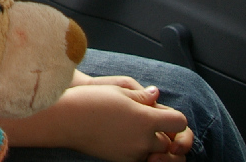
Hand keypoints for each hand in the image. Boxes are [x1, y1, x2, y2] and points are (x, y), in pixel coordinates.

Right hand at [56, 84, 191, 161]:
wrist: (65, 120)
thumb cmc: (90, 100)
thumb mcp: (119, 90)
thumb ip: (143, 96)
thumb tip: (156, 95)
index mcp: (147, 119)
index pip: (179, 122)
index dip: (174, 116)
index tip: (163, 112)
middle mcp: (143, 140)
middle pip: (169, 142)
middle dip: (163, 133)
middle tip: (148, 121)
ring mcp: (133, 153)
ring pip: (156, 154)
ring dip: (153, 145)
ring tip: (137, 132)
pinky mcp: (121, 160)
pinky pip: (140, 159)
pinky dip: (139, 151)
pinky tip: (125, 138)